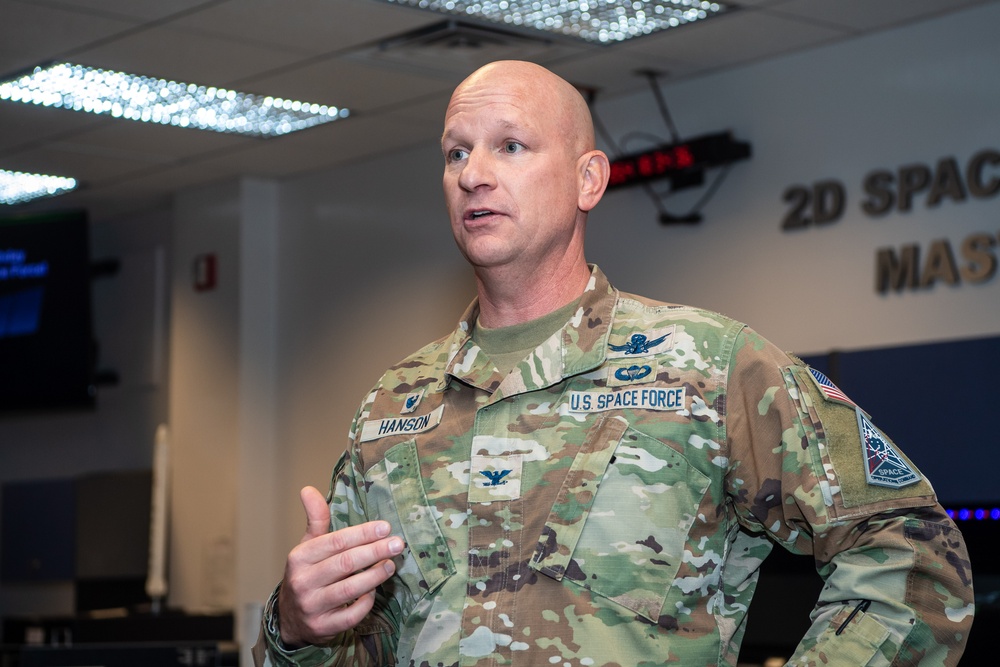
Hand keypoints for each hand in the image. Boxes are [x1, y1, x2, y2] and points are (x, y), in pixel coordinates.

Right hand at [277, 486, 403, 647]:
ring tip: (391, 564)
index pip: (335, 542)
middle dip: (375, 551)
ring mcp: (312, 606)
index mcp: (300, 558)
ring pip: (350, 589)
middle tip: (397, 543)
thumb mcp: (307, 547)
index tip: (385, 527)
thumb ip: (316, 519)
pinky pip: (351, 615)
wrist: (290, 619)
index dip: (362, 533)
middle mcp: (303, 582)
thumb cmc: (307, 574)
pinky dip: (366, 602)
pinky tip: (374, 591)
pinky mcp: (323, 627)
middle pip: (345, 563)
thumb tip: (308, 489)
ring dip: (375, 575)